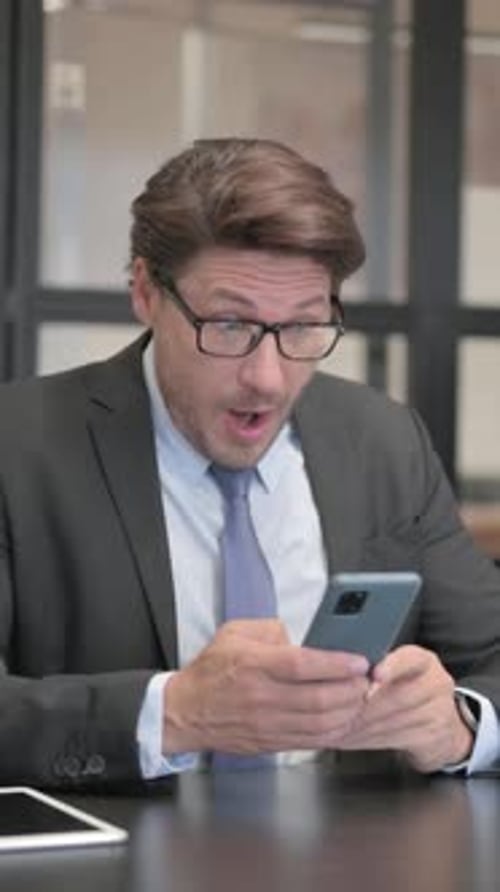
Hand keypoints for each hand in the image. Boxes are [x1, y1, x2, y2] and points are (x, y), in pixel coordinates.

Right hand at [162, 619, 369, 755]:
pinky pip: (310, 741)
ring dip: (347, 712)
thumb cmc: (211, 671)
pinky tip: (343, 719)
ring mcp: (266, 724)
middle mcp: (261, 697)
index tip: (359, 660)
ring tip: (359, 697)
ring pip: (319, 723)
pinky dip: (333, 731)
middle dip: (351, 689)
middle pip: (318, 698)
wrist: (185, 712)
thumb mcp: (234, 633)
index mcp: (253, 664)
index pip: (303, 665)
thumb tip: (303, 637)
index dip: (337, 664)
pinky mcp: (270, 742)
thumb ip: (271, 629)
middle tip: (366, 679)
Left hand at [338, 645, 474, 771]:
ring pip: (392, 721)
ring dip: (359, 726)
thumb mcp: (399, 672)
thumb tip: (336, 671)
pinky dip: (365, 740)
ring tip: (334, 726)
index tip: (374, 675)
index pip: (410, 659)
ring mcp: (439, 713)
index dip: (391, 667)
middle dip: (362, 705)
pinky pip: (394, 739)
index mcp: (424, 661)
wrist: (442, 726)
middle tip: (334, 709)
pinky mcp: (432, 738)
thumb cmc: (407, 691)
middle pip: (397, 696)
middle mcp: (436, 684)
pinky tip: (347, 738)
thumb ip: (374, 667)